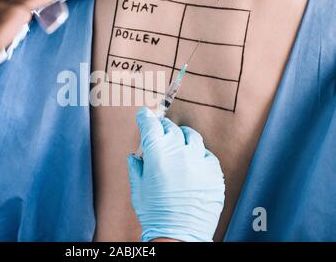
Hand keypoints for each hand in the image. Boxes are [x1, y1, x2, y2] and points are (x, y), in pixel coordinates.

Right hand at [127, 107, 224, 241]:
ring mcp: (199, 162)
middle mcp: (179, 153)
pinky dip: (199, 156)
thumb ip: (137, 167)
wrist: (179, 236)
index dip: (146, 118)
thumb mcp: (138, 189)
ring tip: (179, 145)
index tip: (144, 114)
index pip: (151, 125)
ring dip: (182, 138)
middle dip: (163, 128)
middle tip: (160, 132)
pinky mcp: (215, 173)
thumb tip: (135, 156)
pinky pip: (207, 156)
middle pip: (171, 128)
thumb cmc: (155, 214)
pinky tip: (193, 164)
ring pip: (192, 137)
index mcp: (157, 155)